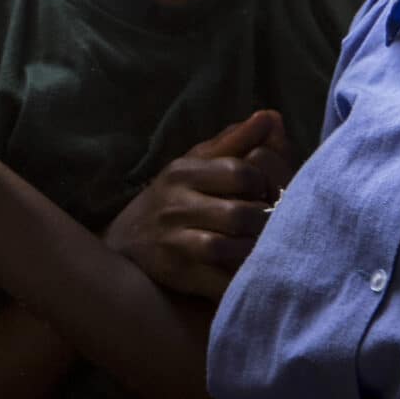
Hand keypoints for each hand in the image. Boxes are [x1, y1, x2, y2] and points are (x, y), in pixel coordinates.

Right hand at [103, 109, 295, 300]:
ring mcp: (174, 240)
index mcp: (184, 171)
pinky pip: (221, 281)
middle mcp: (175, 204)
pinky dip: (240, 279)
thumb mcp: (196, 163)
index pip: (242, 171)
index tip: (268, 194)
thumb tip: (271, 116)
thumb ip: (236, 142)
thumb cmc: (175, 197)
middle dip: (265, 222)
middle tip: (273, 225)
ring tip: (262, 247)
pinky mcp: (178, 274)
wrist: (126, 240)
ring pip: (230, 246)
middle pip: (241, 213)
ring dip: (254, 250)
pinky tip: (249, 272)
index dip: (266, 184)